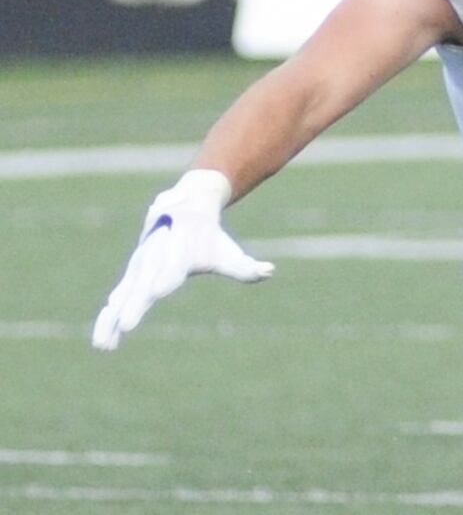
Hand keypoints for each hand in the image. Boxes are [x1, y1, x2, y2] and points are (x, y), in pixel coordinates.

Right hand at [92, 170, 273, 350]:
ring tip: (103, 345)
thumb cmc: (210, 238)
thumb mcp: (228, 252)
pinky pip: (116, 300)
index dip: (162, 281)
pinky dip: (108, 319)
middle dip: (132, 306)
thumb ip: (245, 267)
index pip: (170, 272)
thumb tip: (269, 272)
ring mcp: (139, 269)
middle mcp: (154, 261)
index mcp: (178, 256)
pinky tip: (102, 341)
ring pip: (122, 296)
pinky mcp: (131, 277)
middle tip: (125, 325)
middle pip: (141, 287)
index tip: (155, 293)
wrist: (184, 209)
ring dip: (111, 319)